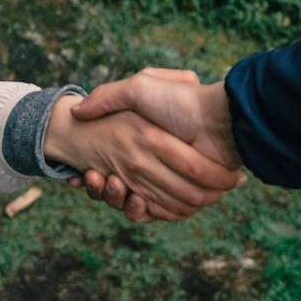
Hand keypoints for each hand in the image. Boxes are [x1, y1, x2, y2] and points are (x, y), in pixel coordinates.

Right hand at [43, 94, 243, 223]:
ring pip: (129, 202)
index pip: (109, 166)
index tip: (85, 172)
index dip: (93, 175)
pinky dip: (138, 211)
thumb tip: (79, 112)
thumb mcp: (139, 87)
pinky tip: (131, 198)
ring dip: (113, 198)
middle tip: (94, 176)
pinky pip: (153, 213)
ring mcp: (165, 182)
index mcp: (143, 142)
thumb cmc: (182, 102)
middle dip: (100, 188)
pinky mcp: (180, 199)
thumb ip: (109, 95)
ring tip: (108, 182)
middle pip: (116, 188)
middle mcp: (151, 164)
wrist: (221, 120)